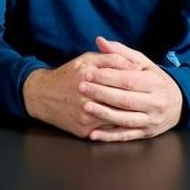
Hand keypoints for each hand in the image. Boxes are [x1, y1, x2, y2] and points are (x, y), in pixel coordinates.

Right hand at [22, 41, 146, 138]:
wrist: (40, 95)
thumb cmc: (67, 75)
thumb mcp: (86, 60)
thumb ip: (111, 59)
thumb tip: (135, 64)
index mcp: (89, 77)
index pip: (123, 79)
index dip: (138, 79)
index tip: (147, 78)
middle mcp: (87, 98)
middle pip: (122, 101)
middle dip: (138, 99)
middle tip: (149, 96)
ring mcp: (86, 117)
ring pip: (118, 119)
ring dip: (131, 115)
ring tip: (141, 110)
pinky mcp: (84, 131)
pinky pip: (109, 131)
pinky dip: (118, 126)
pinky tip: (126, 120)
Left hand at [77, 37, 183, 141]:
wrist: (179, 103)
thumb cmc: (155, 79)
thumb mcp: (143, 63)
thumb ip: (121, 52)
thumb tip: (100, 40)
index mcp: (155, 83)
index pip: (129, 80)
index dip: (107, 77)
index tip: (87, 73)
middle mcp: (155, 103)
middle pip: (126, 100)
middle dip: (102, 94)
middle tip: (81, 87)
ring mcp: (151, 120)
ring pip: (126, 119)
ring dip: (104, 114)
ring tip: (85, 106)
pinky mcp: (146, 133)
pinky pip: (126, 136)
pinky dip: (109, 137)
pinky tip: (93, 134)